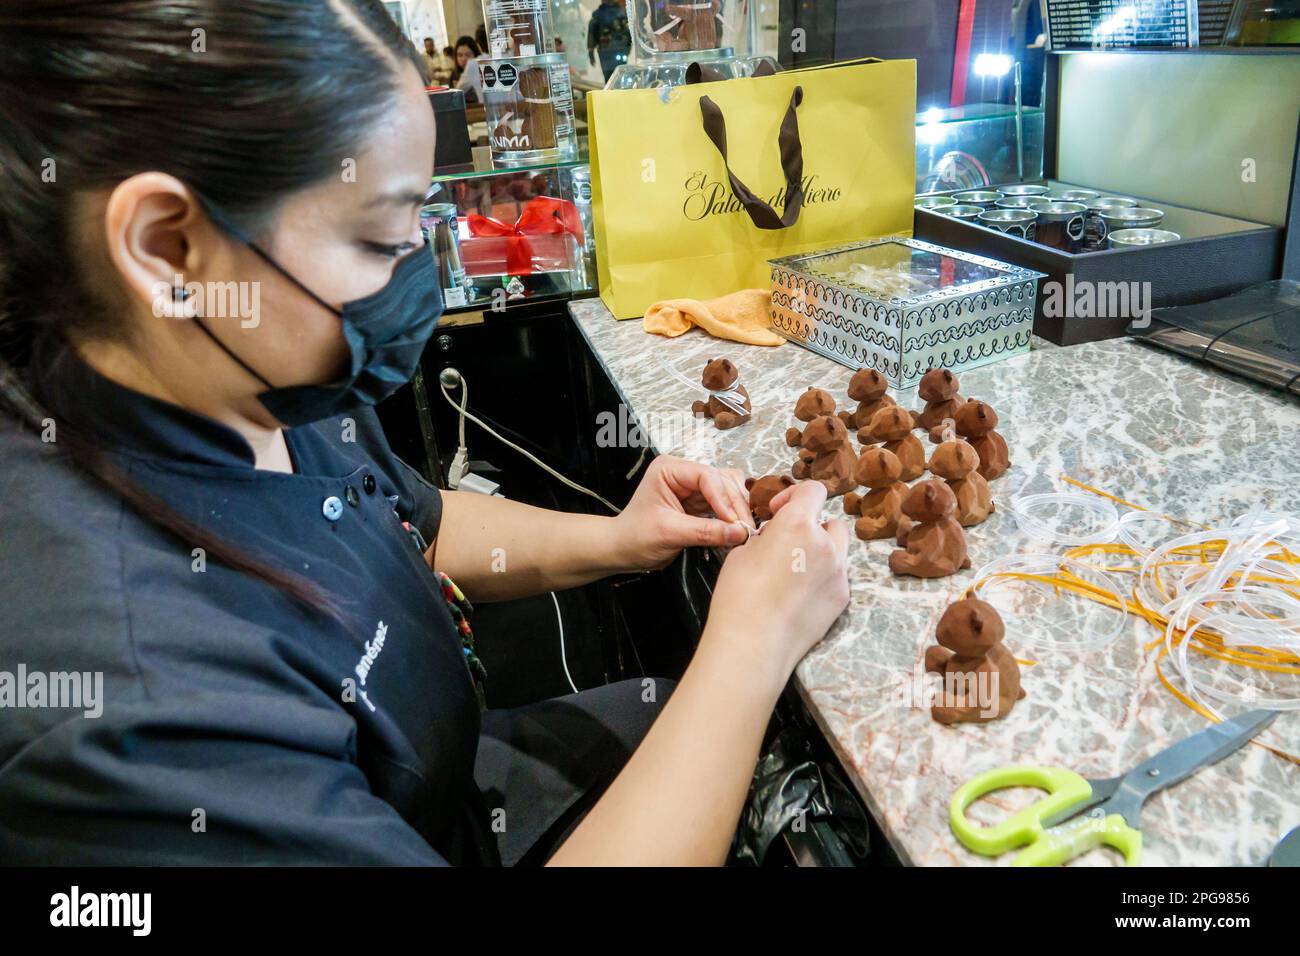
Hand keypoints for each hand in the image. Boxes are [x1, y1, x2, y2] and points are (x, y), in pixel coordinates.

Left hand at [612, 455, 754, 569]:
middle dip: (734, 505)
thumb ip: (706, 531)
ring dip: (738, 508)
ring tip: (744, 530)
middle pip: (722, 480)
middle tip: (746, 529)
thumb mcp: (670, 533)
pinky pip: (725, 504)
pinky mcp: (700, 502)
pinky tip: (738, 530)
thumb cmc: (637, 537)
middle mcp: (683, 473)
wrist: (624, 550)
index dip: (724, 498)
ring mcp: (693, 486)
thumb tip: (739, 532)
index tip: (735, 522)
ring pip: (728, 489)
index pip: (706, 475)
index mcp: (669, 469)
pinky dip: (733, 516)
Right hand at [701, 480, 849, 684]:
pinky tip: (799, 595)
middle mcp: (826, 544)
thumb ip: (767, 536)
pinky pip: (838, 576)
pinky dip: (823, 577)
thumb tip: (775, 537)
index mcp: (798, 524)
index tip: (778, 511)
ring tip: (795, 570)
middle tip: (786, 543)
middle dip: (811, 526)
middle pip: (830, 520)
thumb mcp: (743, 552)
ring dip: (821, 550)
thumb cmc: (740, 597)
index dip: (794, 495)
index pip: (813, 490)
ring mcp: (839, 572)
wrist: (754, 643)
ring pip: (838, 548)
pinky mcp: (842, 597)